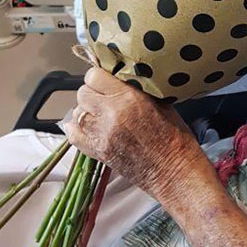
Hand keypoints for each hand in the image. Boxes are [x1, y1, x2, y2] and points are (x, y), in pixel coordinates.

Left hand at [64, 67, 196, 201]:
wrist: (173, 170)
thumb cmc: (173, 136)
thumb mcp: (161, 102)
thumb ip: (136, 89)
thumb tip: (119, 79)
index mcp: (129, 98)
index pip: (94, 76)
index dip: (99, 77)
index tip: (105, 80)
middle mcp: (111, 114)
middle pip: (83, 93)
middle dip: (92, 93)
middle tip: (104, 98)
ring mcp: (101, 135)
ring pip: (77, 113)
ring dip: (87, 111)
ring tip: (100, 114)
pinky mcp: (97, 152)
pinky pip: (73, 135)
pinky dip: (77, 128)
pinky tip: (87, 127)